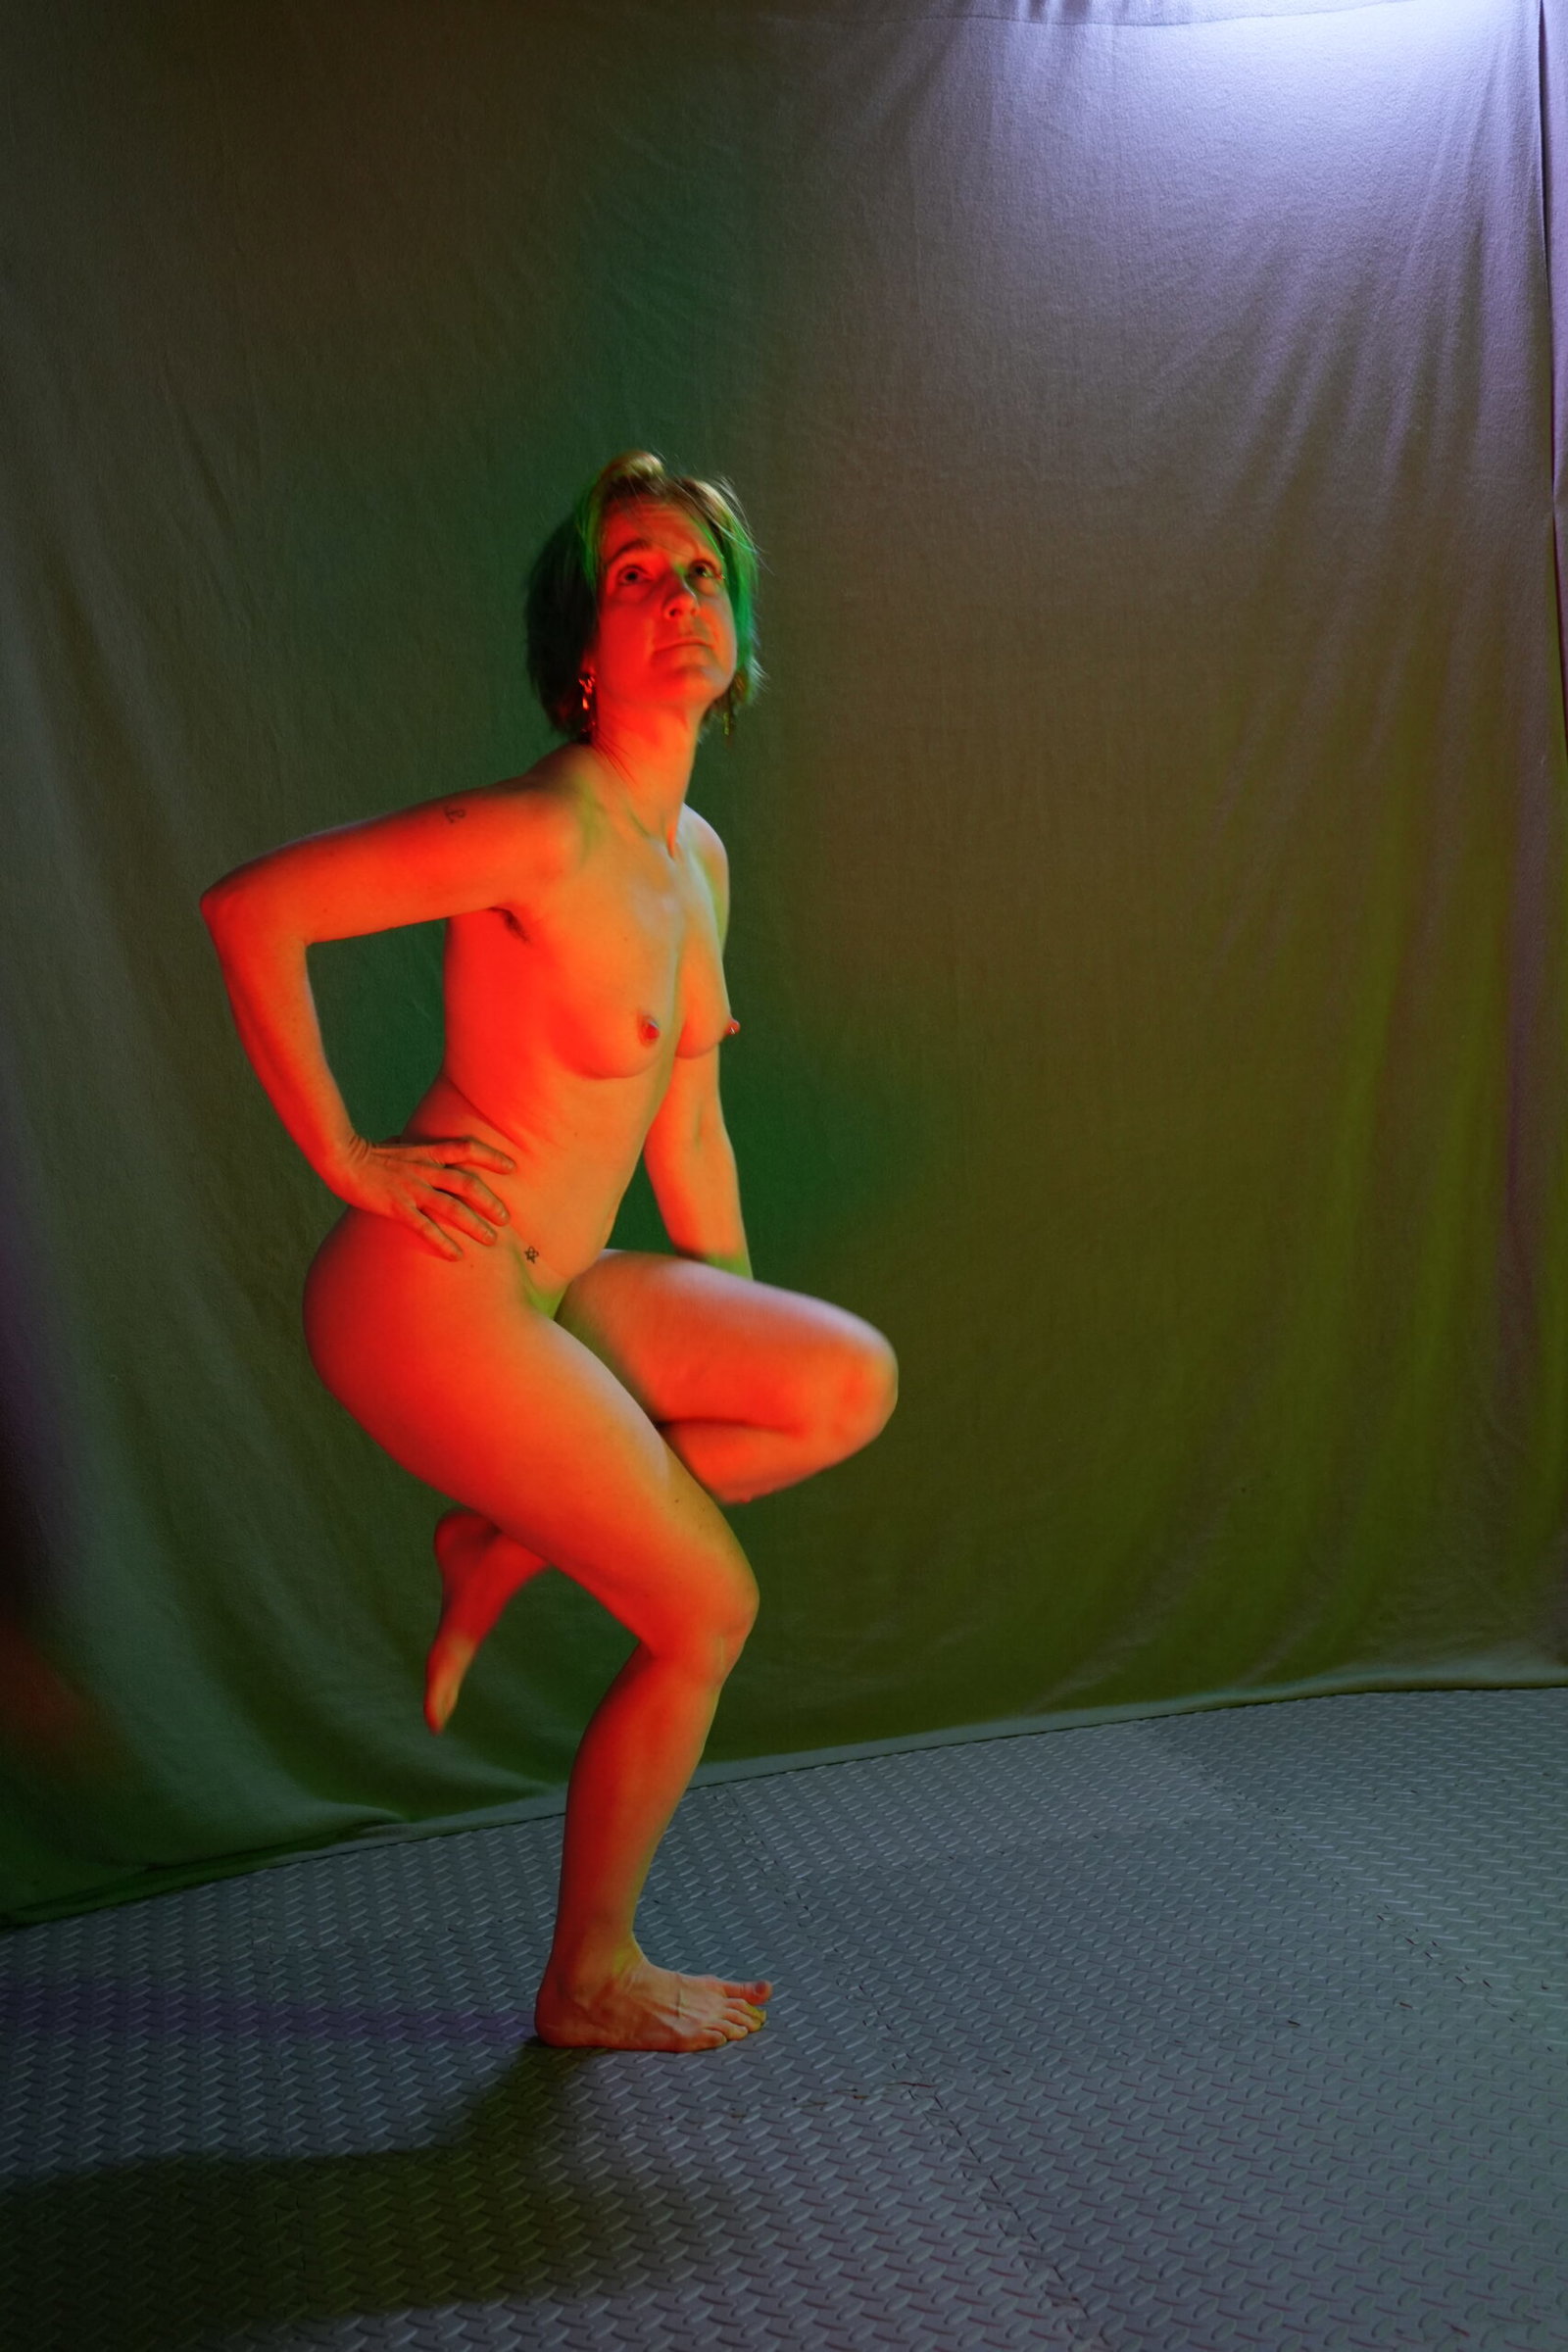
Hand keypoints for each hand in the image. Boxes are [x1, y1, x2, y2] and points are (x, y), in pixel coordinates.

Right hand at [333, 1133, 514, 1259]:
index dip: (491, 1157)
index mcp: (427, 1152)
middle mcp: (425, 1170)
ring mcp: (412, 1189)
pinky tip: (456, 1255)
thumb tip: (418, 1145)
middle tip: (506, 1218)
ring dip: (475, 1224)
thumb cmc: (369, 1154)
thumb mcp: (399, 1146)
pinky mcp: (398, 1207)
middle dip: (490, 1202)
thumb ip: (415, 1149)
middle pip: (468, 1184)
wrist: (342, 1159)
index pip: (467, 1148)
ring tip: (492, 1239)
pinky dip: (443, 1242)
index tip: (512, 1167)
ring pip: (453, 1207)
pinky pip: (425, 1227)